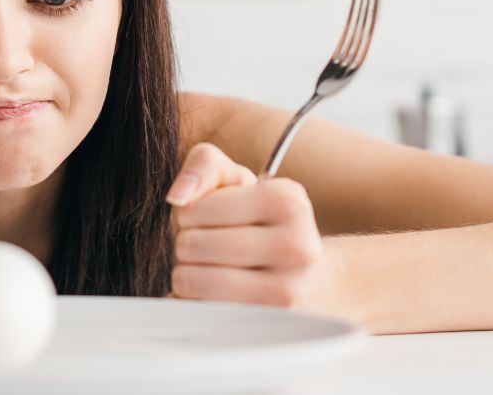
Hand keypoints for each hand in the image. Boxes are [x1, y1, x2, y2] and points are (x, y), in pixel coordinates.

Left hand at [165, 142, 332, 309]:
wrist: (315, 282)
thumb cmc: (264, 225)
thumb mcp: (239, 183)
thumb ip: (204, 166)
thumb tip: (177, 196)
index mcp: (287, 200)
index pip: (195, 209)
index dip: (187, 215)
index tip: (208, 220)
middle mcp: (296, 245)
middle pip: (191, 245)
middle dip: (186, 245)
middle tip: (207, 248)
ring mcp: (287, 291)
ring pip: (192, 281)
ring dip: (187, 276)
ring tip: (210, 270)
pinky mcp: (270, 326)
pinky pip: (201, 313)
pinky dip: (195, 304)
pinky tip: (216, 295)